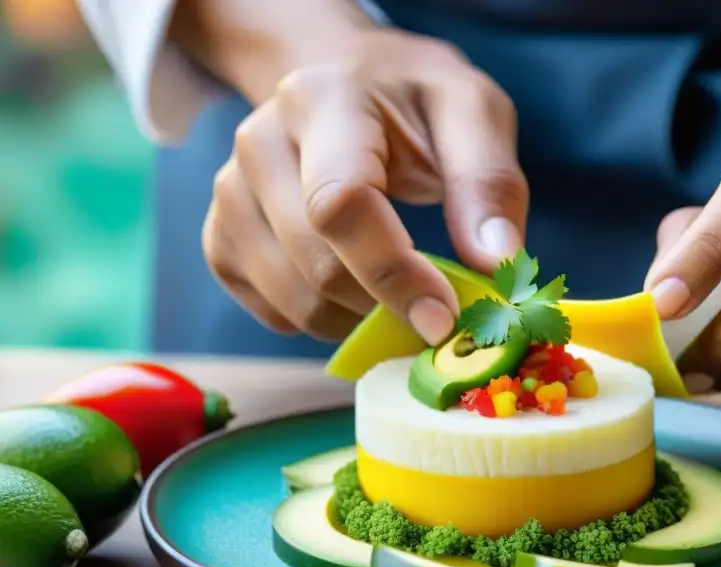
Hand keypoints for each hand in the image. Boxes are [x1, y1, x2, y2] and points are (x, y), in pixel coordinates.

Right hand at [201, 29, 527, 343]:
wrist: (347, 85)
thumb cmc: (414, 103)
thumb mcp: (471, 113)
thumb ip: (488, 182)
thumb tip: (494, 263)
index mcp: (322, 101)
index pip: (340, 203)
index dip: (393, 273)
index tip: (443, 317)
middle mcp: (259, 143)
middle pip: (317, 264)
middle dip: (387, 308)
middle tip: (438, 316)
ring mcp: (230, 194)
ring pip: (294, 301)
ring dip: (361, 322)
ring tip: (404, 299)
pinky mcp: (221, 238)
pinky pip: (275, 312)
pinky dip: (327, 322)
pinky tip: (359, 292)